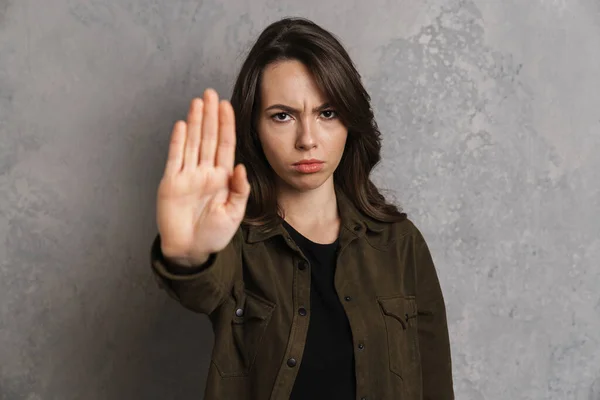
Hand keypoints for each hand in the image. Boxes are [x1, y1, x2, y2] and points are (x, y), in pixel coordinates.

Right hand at [156, 89, 249, 265]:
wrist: (190, 250)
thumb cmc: (214, 234)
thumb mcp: (234, 214)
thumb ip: (240, 190)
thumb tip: (241, 167)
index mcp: (222, 178)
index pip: (225, 146)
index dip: (226, 125)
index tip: (227, 106)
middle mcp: (205, 172)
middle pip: (209, 138)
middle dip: (210, 115)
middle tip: (210, 93)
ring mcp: (187, 175)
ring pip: (192, 142)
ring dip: (195, 122)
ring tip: (198, 102)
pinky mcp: (171, 182)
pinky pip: (175, 157)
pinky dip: (178, 141)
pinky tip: (182, 125)